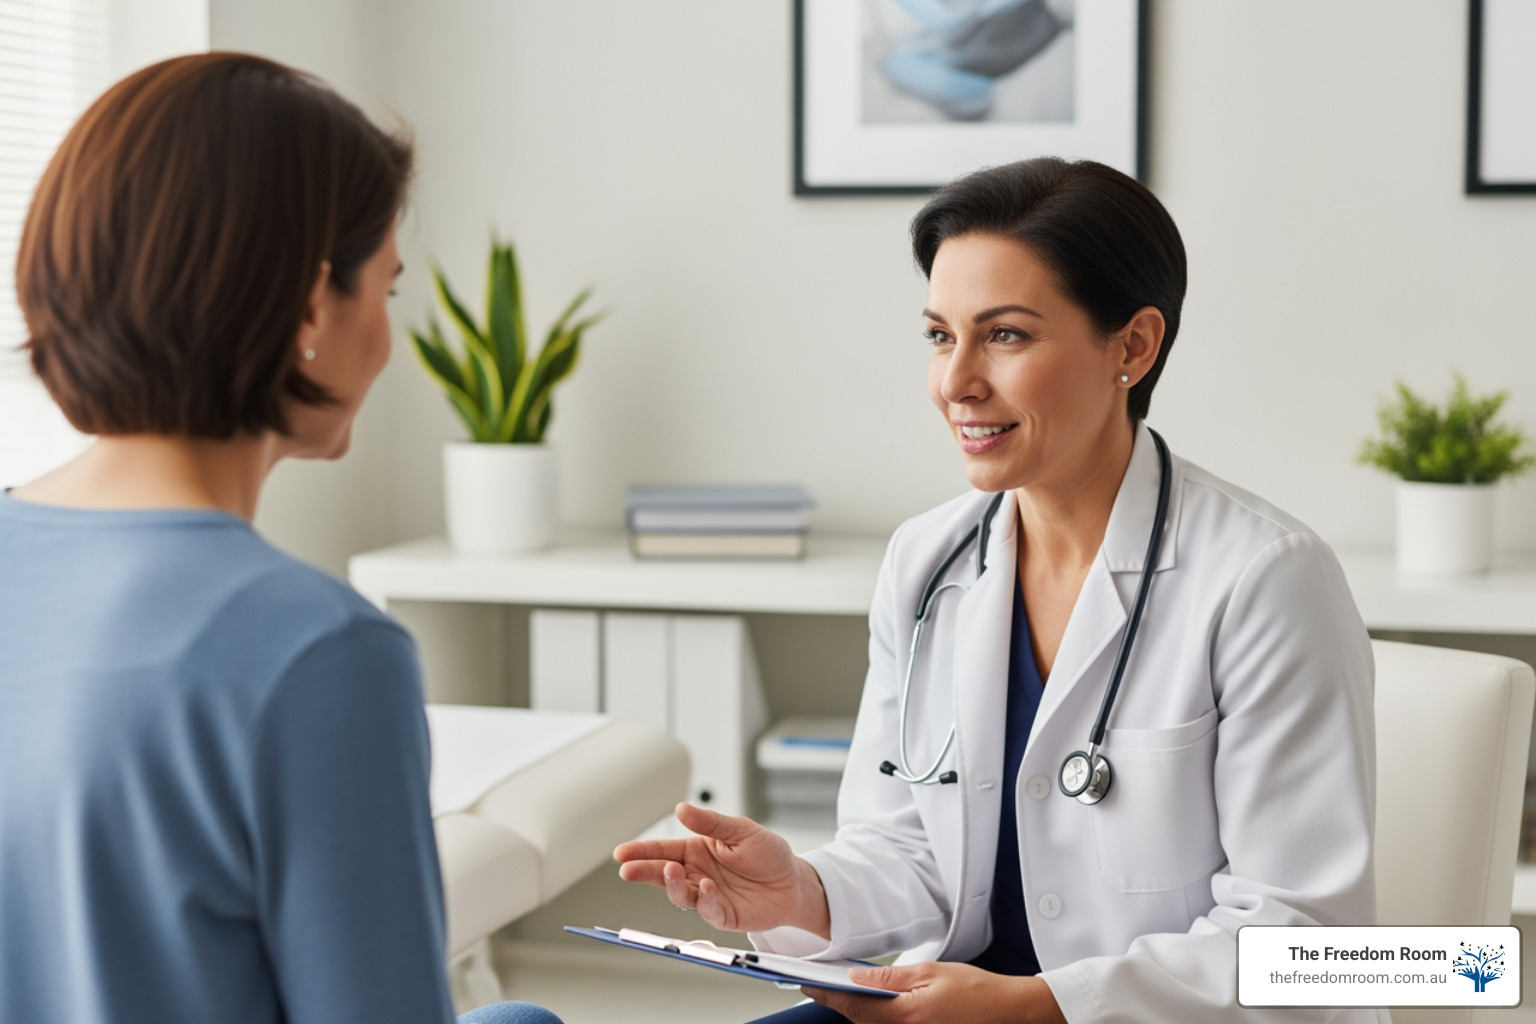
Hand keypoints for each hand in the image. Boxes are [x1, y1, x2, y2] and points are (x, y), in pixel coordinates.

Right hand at [613, 802, 829, 936]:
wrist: (794, 882)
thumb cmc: (768, 854)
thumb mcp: (742, 830)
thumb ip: (712, 823)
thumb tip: (682, 808)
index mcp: (698, 850)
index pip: (664, 849)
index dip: (641, 851)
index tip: (621, 852)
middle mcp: (697, 873)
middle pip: (663, 873)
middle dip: (643, 871)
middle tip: (627, 870)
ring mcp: (708, 895)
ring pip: (680, 894)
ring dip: (672, 884)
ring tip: (672, 871)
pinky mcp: (722, 915)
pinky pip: (707, 911)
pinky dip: (704, 900)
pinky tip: (707, 887)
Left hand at [804, 962, 1064, 1023]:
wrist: (1007, 1011)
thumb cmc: (975, 990)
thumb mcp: (931, 972)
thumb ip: (890, 977)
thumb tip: (856, 975)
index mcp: (907, 1015)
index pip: (856, 1005)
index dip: (827, 994)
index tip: (805, 983)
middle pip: (859, 1021)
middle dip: (835, 1004)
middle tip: (814, 985)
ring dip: (854, 1013)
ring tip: (836, 992)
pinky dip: (872, 1020)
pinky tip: (866, 1006)